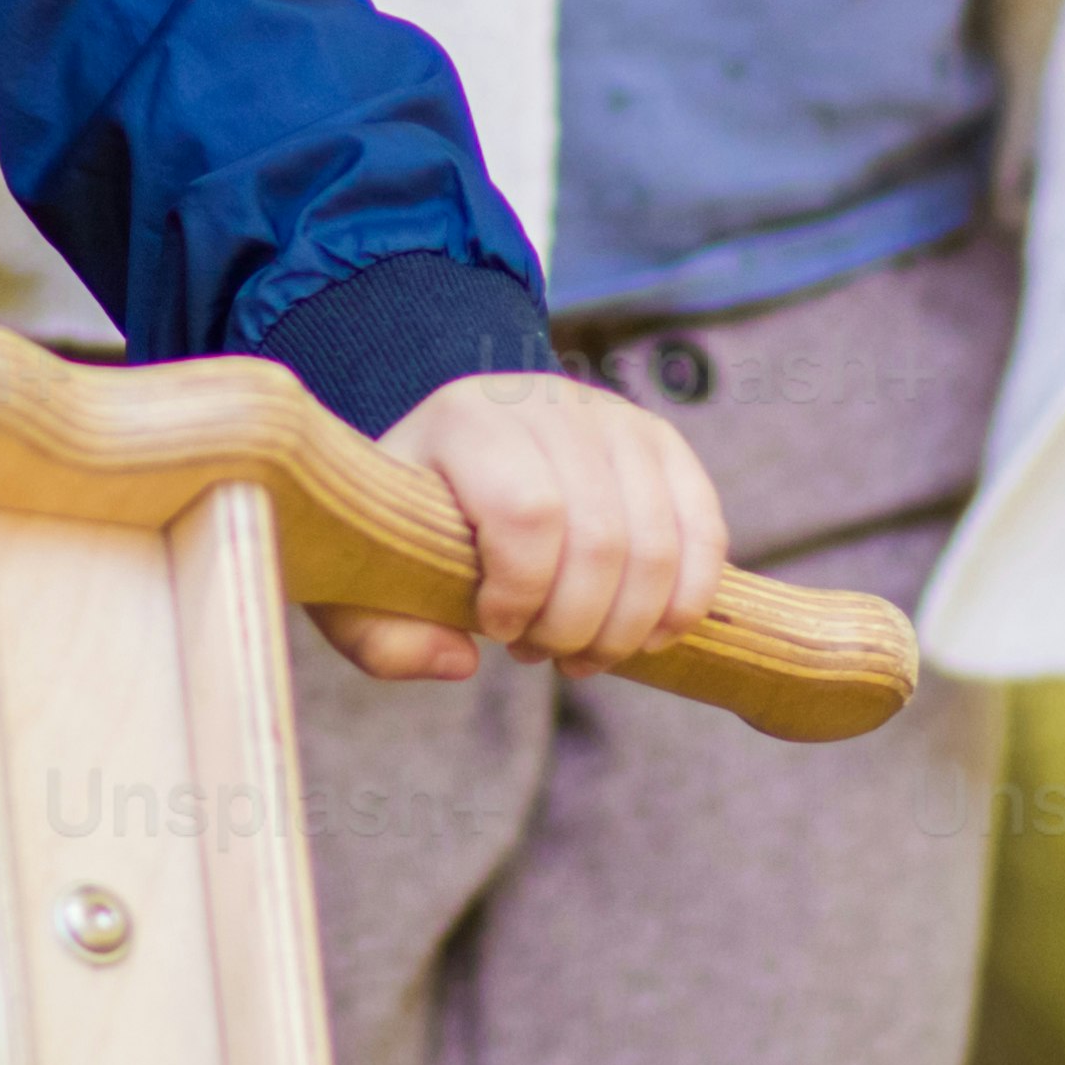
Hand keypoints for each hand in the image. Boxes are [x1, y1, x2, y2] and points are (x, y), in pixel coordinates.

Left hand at [323, 369, 731, 680]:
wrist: (457, 445)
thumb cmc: (407, 524)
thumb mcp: (361, 581)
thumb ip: (381, 637)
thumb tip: (461, 661)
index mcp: (466, 422)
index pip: (527, 513)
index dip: (523, 593)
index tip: (495, 628)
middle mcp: (548, 403)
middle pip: (601, 539)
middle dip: (577, 626)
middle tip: (542, 655)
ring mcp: (614, 418)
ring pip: (657, 544)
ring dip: (628, 626)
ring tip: (585, 653)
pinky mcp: (661, 442)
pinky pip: (703, 530)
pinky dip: (685, 601)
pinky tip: (648, 637)